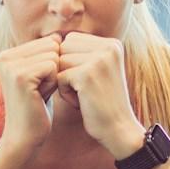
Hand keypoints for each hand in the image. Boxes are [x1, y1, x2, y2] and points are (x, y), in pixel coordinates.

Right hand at [0, 37, 61, 157]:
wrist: (24, 136)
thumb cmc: (36, 107)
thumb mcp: (39, 75)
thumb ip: (45, 55)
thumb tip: (58, 36)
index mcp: (7, 54)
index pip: (47, 42)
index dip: (51, 64)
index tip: (38, 84)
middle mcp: (4, 56)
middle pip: (51, 46)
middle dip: (54, 69)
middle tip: (39, 90)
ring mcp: (11, 66)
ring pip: (54, 56)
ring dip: (54, 77)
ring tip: (38, 93)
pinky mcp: (21, 76)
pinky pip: (53, 67)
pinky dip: (52, 83)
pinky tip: (40, 97)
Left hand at [52, 31, 144, 155]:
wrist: (118, 129)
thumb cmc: (102, 102)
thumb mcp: (98, 69)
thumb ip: (82, 52)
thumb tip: (51, 39)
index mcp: (112, 43)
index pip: (71, 40)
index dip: (70, 62)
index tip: (88, 80)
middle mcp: (108, 47)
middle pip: (63, 49)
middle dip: (66, 70)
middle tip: (85, 89)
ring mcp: (99, 59)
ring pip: (59, 62)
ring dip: (65, 82)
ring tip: (84, 95)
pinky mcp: (87, 74)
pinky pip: (59, 77)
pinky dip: (65, 93)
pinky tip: (82, 102)